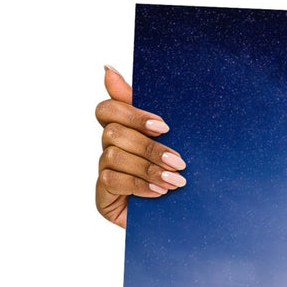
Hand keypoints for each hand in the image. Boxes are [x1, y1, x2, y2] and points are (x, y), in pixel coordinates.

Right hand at [94, 66, 184, 227]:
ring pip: (114, 156)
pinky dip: (139, 185)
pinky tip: (159, 193)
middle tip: (179, 161)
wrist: (183, 218)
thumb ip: (147, 109)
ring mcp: (104, 171)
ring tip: (176, 181)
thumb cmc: (177, 174)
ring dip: (148, 168)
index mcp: (124, 129)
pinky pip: (112, 181)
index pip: (108, 109)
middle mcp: (110, 148)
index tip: (163, 126)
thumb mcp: (173, 140)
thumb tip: (108, 68)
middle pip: (113, 133)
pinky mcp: (103, 195)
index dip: (132, 113)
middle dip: (149, 147)